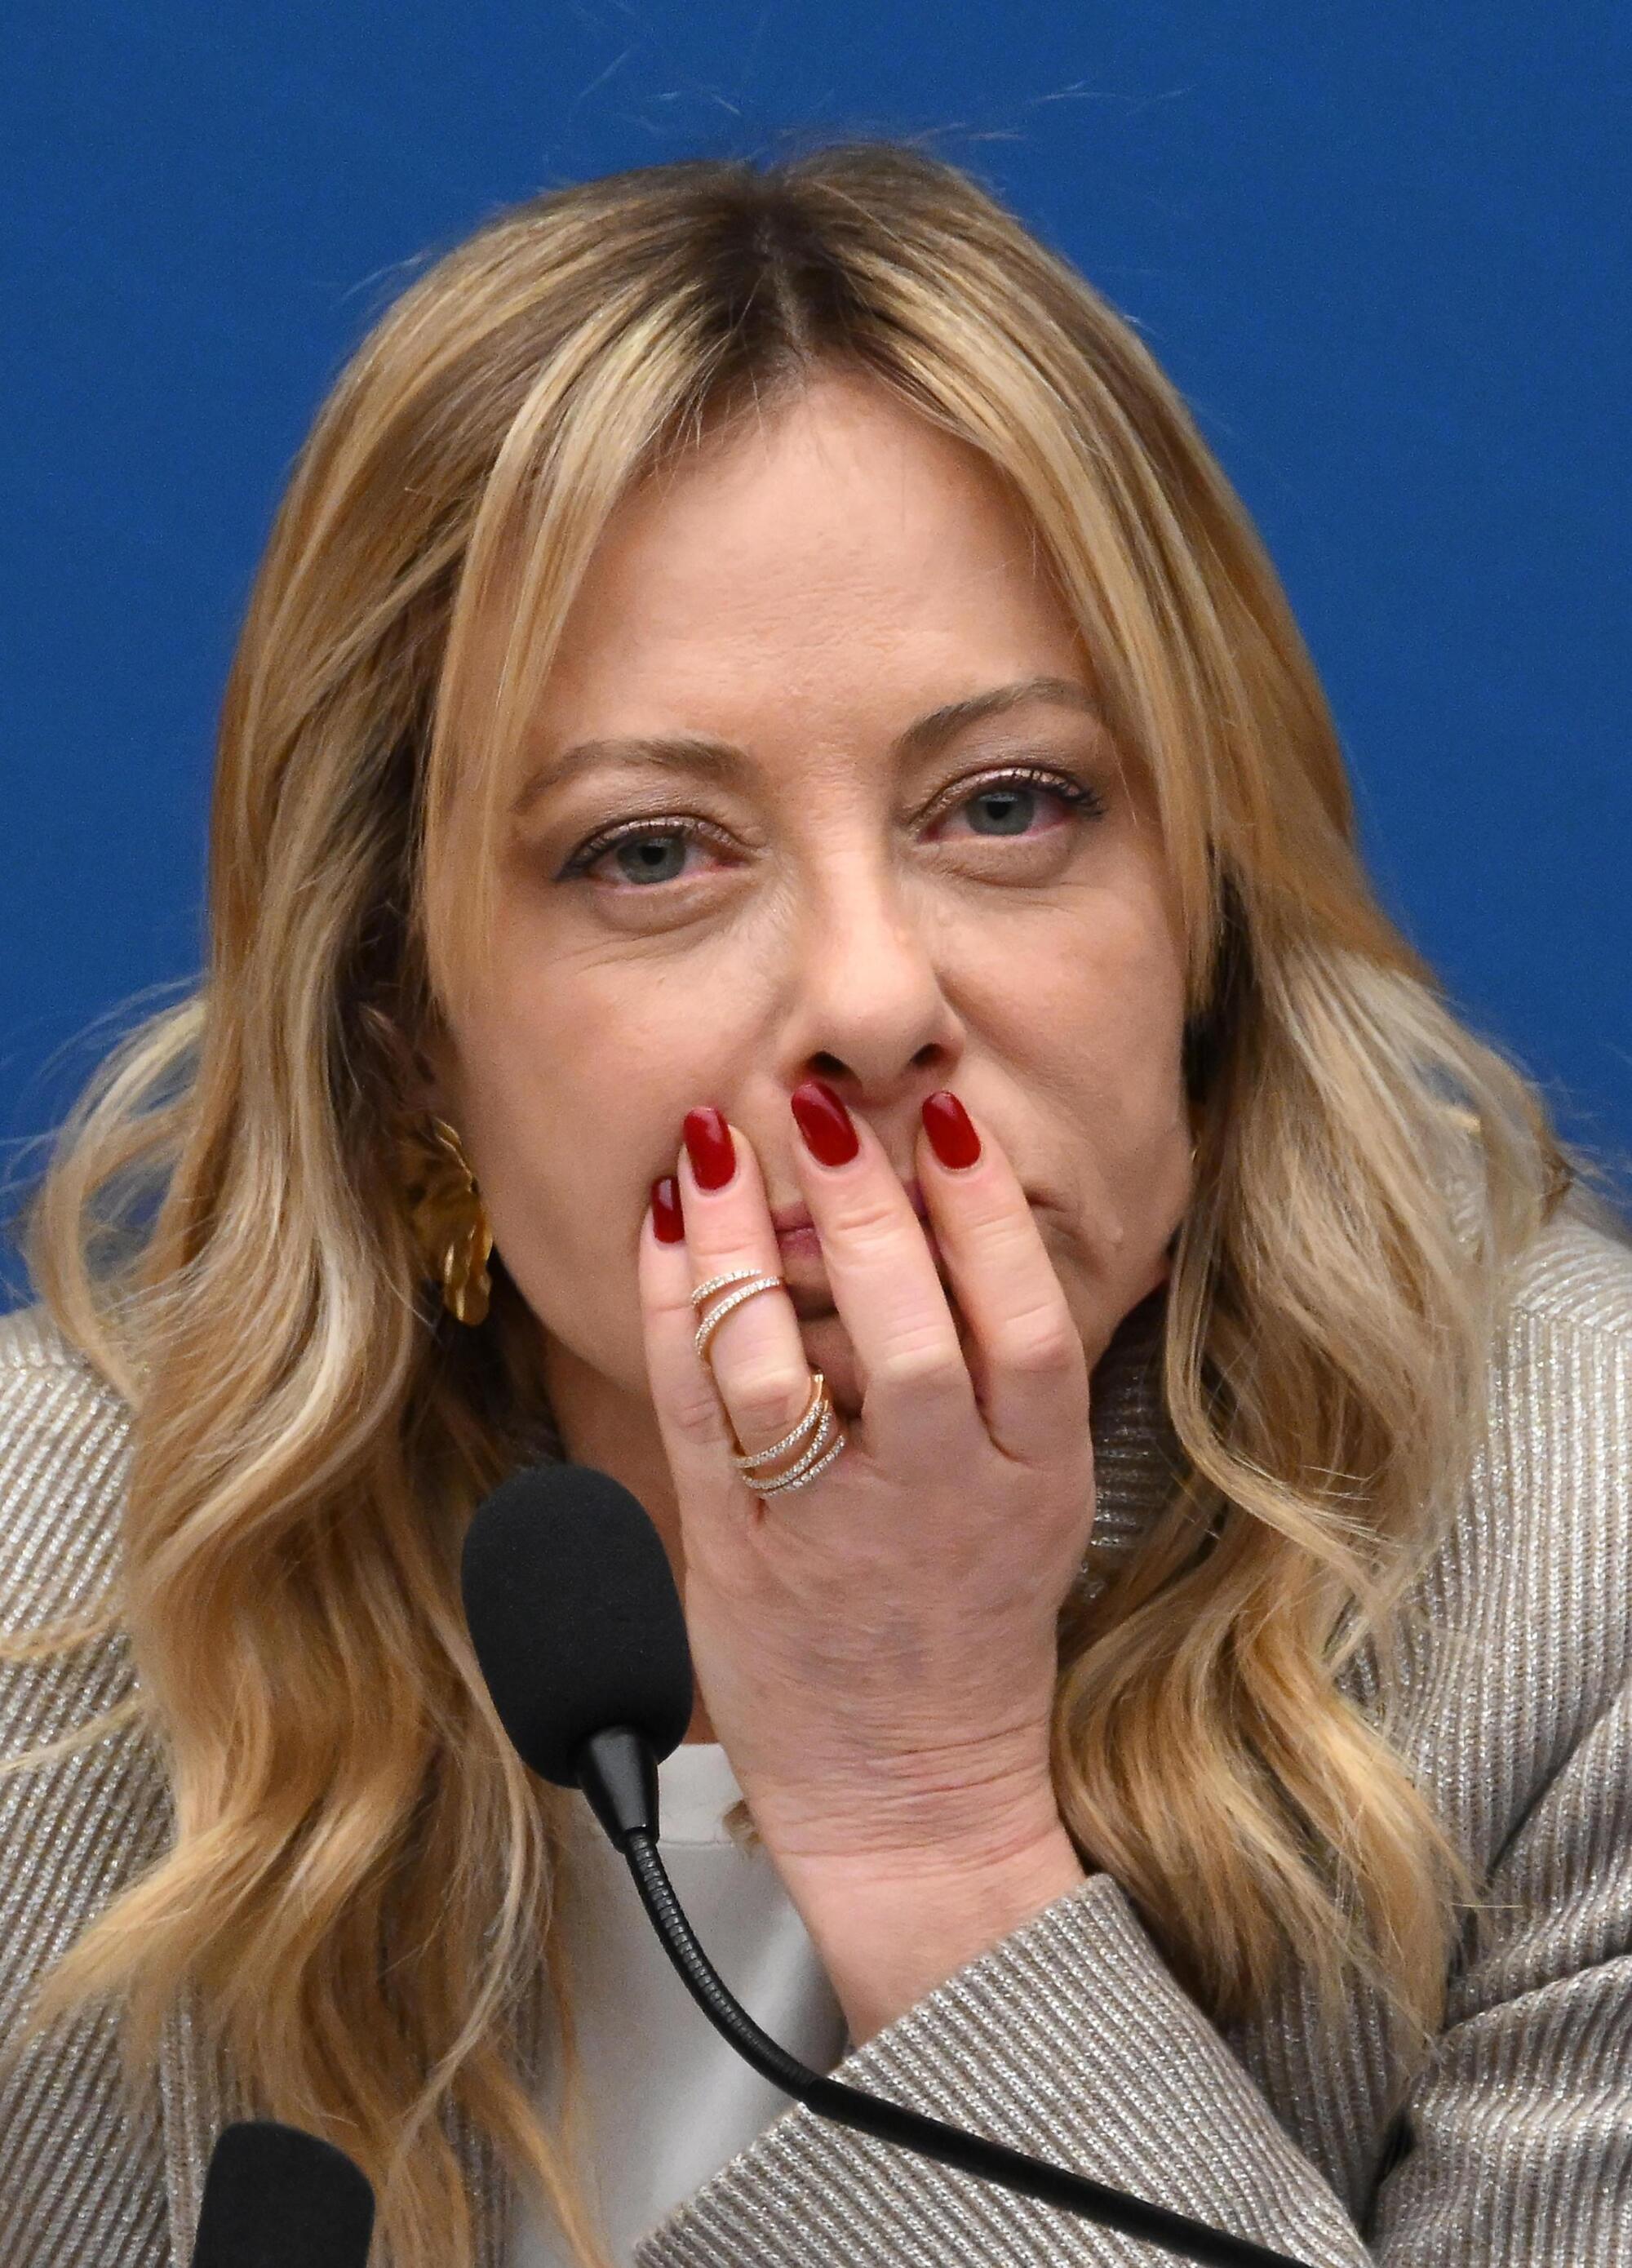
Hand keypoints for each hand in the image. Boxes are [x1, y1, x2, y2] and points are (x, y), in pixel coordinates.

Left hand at [637, 1080, 1112, 1881]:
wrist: (910, 1791)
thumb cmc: (968, 1624)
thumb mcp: (1041, 1501)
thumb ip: (1020, 1376)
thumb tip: (986, 1216)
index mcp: (1034, 1480)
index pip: (1031, 1328)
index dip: (989, 1216)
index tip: (946, 1117)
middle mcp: (942, 1505)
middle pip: (914, 1340)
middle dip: (865, 1210)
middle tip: (819, 1106)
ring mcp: (834, 1536)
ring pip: (786, 1376)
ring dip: (745, 1248)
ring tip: (715, 1142)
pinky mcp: (740, 1558)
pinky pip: (697, 1418)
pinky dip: (673, 1314)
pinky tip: (664, 1231)